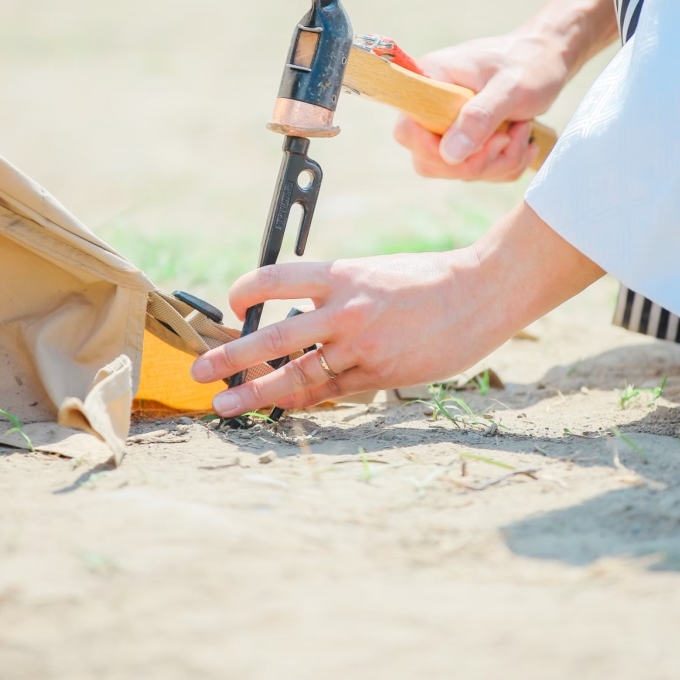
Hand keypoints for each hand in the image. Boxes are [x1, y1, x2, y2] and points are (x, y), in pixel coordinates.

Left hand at [190, 204, 603, 415]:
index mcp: (342, 273)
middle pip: (273, 337)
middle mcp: (346, 309)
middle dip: (231, 356)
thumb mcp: (375, 272)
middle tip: (200, 370)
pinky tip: (276, 408)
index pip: (276, 278)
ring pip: (297, 374)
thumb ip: (337, 293)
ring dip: (255, 391)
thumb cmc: (428, 278)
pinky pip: (331, 391)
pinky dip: (300, 400)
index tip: (233, 303)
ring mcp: (362, 345)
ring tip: (224, 404)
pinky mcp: (379, 374)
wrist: (480, 293)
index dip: (246, 292)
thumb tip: (299, 318)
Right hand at [394, 0, 618, 181]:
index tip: (469, 145)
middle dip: (474, 162)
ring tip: (522, 130)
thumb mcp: (510, 88)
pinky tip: (522, 138)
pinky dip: (504, 164)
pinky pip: (477, 171)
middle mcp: (432, 107)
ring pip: (456, 170)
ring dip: (497, 161)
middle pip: (429, 160)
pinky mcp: (467, 140)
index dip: (431, 149)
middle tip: (506, 138)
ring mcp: (449, 127)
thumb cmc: (530, 64)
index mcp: (430, 81)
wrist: (549, 58)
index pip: (406, 131)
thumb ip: (479, 117)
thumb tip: (449, 154)